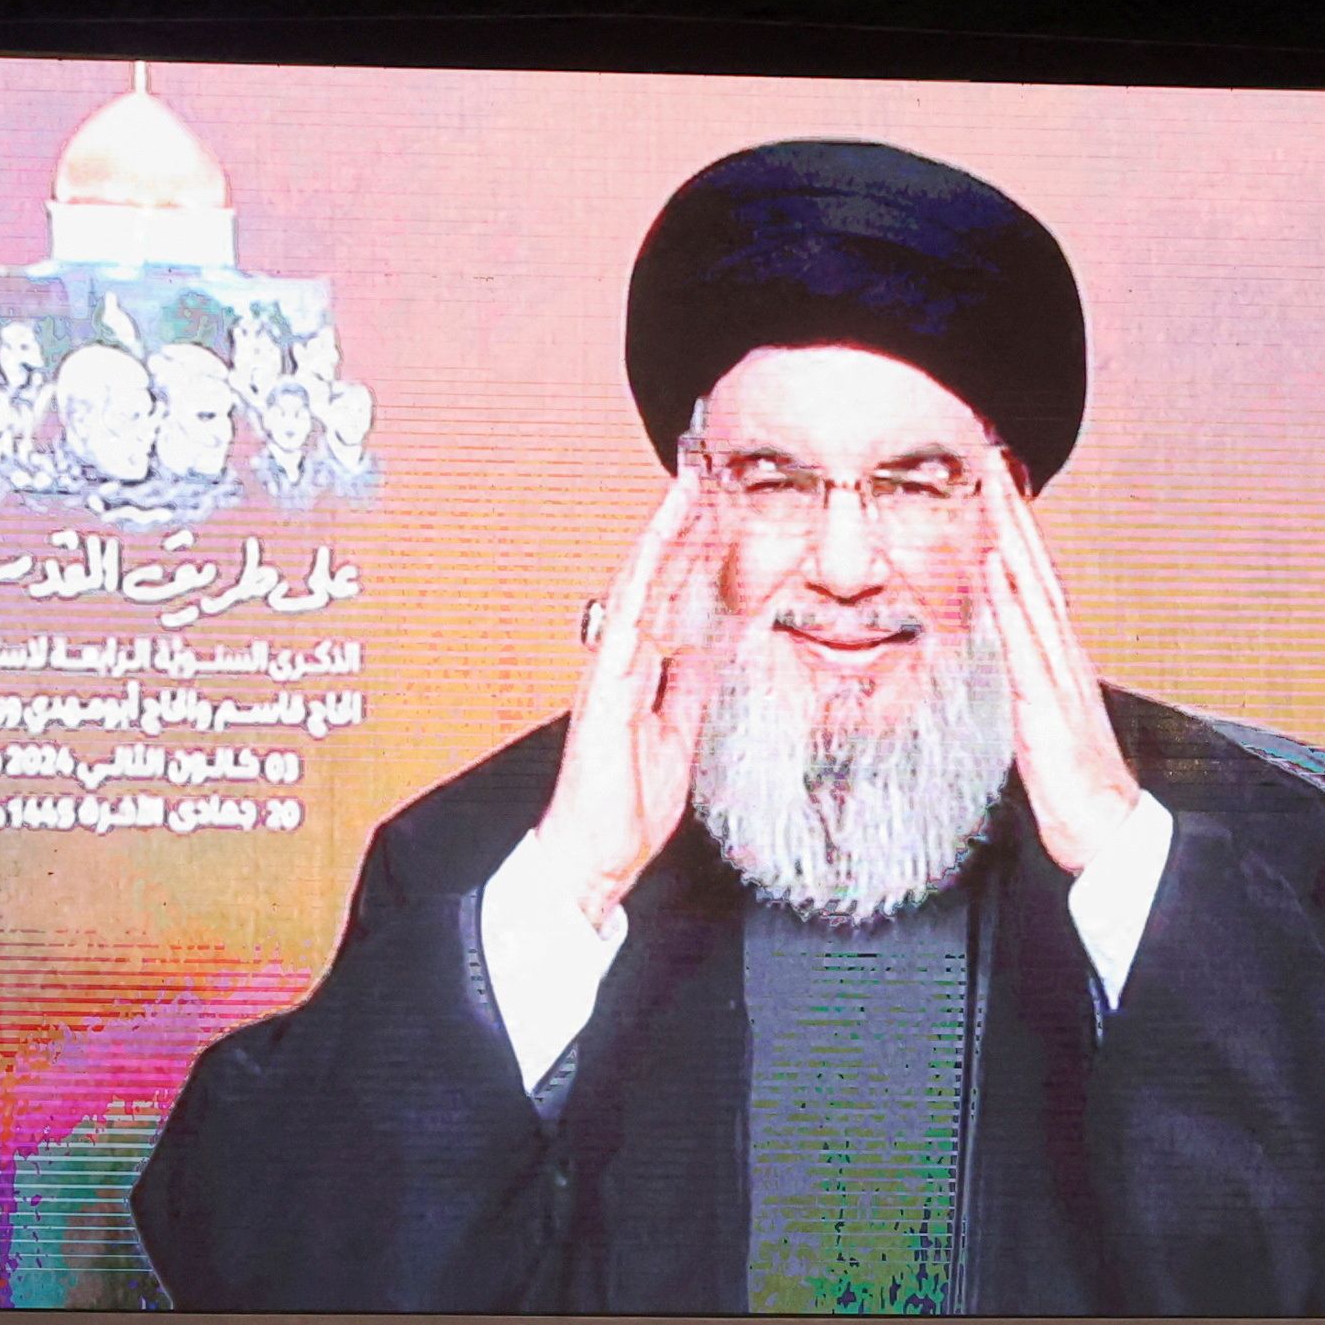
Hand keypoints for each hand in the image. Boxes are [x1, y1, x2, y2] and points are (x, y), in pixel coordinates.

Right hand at [537, 462, 730, 915]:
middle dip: (684, 521)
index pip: (673, 595)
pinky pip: (628, 610)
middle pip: (656, 572)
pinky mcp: (604, 679)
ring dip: (666, 528)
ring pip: (640, 577)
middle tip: (711, 470)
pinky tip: (663, 535)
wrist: (596, 854)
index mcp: (642, 669)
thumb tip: (715, 650)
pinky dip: (647, 569)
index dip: (698, 550)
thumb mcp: (684, 736)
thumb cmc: (630, 805)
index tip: (727, 508)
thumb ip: (692, 690)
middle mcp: (622, 656)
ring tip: (692, 481)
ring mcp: (610, 663)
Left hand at [975, 446, 1145, 878]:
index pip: (1039, 582)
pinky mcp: (1046, 704)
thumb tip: (1008, 660)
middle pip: (1039, 567)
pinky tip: (997, 564)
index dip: (1020, 532)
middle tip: (996, 457)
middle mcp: (1064, 655)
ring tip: (995, 485)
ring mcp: (1057, 675)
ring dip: (1015, 535)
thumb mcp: (1043, 725)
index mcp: (1061, 660)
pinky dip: (1011, 601)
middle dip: (1016, 511)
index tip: (1001, 485)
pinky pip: (1024, 644)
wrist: (1106, 832)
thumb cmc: (1075, 788)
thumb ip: (1028, 686)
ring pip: (1034, 590)